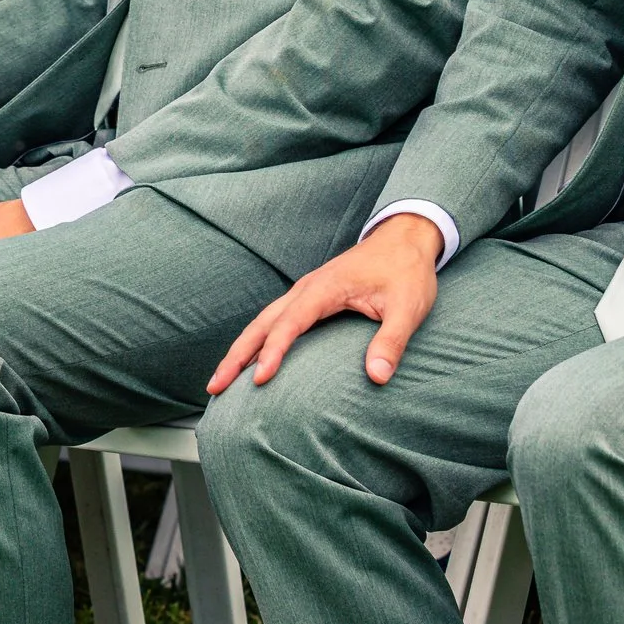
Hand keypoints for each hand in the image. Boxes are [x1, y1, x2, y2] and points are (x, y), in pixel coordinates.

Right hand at [210, 215, 443, 393]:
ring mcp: (305, 292)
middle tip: (215, 386)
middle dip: (236, 354)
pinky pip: (275, 320)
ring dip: (240, 349)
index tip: (259, 379)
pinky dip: (257, 340)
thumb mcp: (408, 307)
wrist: (405, 238)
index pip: (290, 323)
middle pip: (262, 323)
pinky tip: (250, 359)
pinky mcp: (310, 297)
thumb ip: (392, 341)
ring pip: (263, 321)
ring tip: (220, 379)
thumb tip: (377, 377)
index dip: (274, 351)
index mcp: (325, 288)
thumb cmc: (406, 271)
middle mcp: (307, 288)